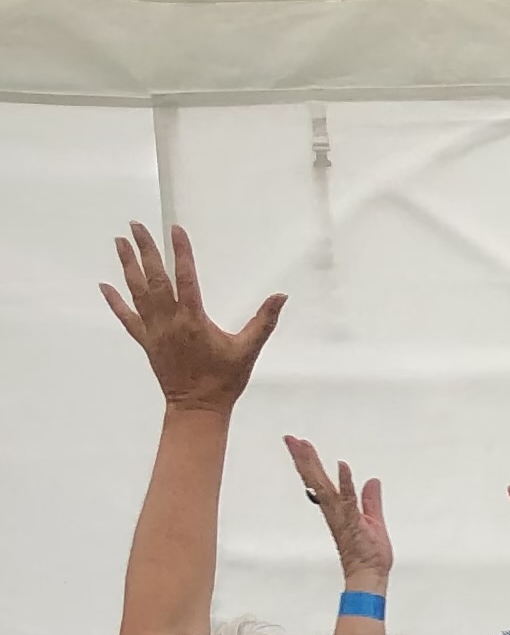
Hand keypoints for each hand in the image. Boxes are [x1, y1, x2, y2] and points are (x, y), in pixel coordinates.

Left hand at [100, 223, 285, 413]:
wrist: (198, 408)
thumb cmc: (224, 381)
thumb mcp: (248, 350)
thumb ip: (264, 321)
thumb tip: (281, 296)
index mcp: (193, 320)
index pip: (185, 277)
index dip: (181, 252)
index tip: (175, 230)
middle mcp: (169, 321)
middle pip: (154, 278)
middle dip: (145, 250)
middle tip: (135, 225)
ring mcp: (154, 331)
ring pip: (137, 292)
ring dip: (127, 266)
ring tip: (119, 242)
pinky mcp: (146, 342)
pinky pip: (127, 318)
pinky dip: (115, 302)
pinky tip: (104, 286)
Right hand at [285, 436, 390, 589]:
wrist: (370, 577)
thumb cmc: (370, 555)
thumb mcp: (373, 521)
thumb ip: (370, 501)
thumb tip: (372, 481)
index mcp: (338, 509)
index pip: (321, 481)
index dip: (310, 462)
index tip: (300, 443)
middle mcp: (335, 511)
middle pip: (315, 480)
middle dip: (303, 458)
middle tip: (289, 438)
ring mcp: (341, 517)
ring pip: (324, 487)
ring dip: (314, 465)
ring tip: (303, 445)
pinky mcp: (352, 523)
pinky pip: (348, 501)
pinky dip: (345, 483)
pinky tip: (341, 466)